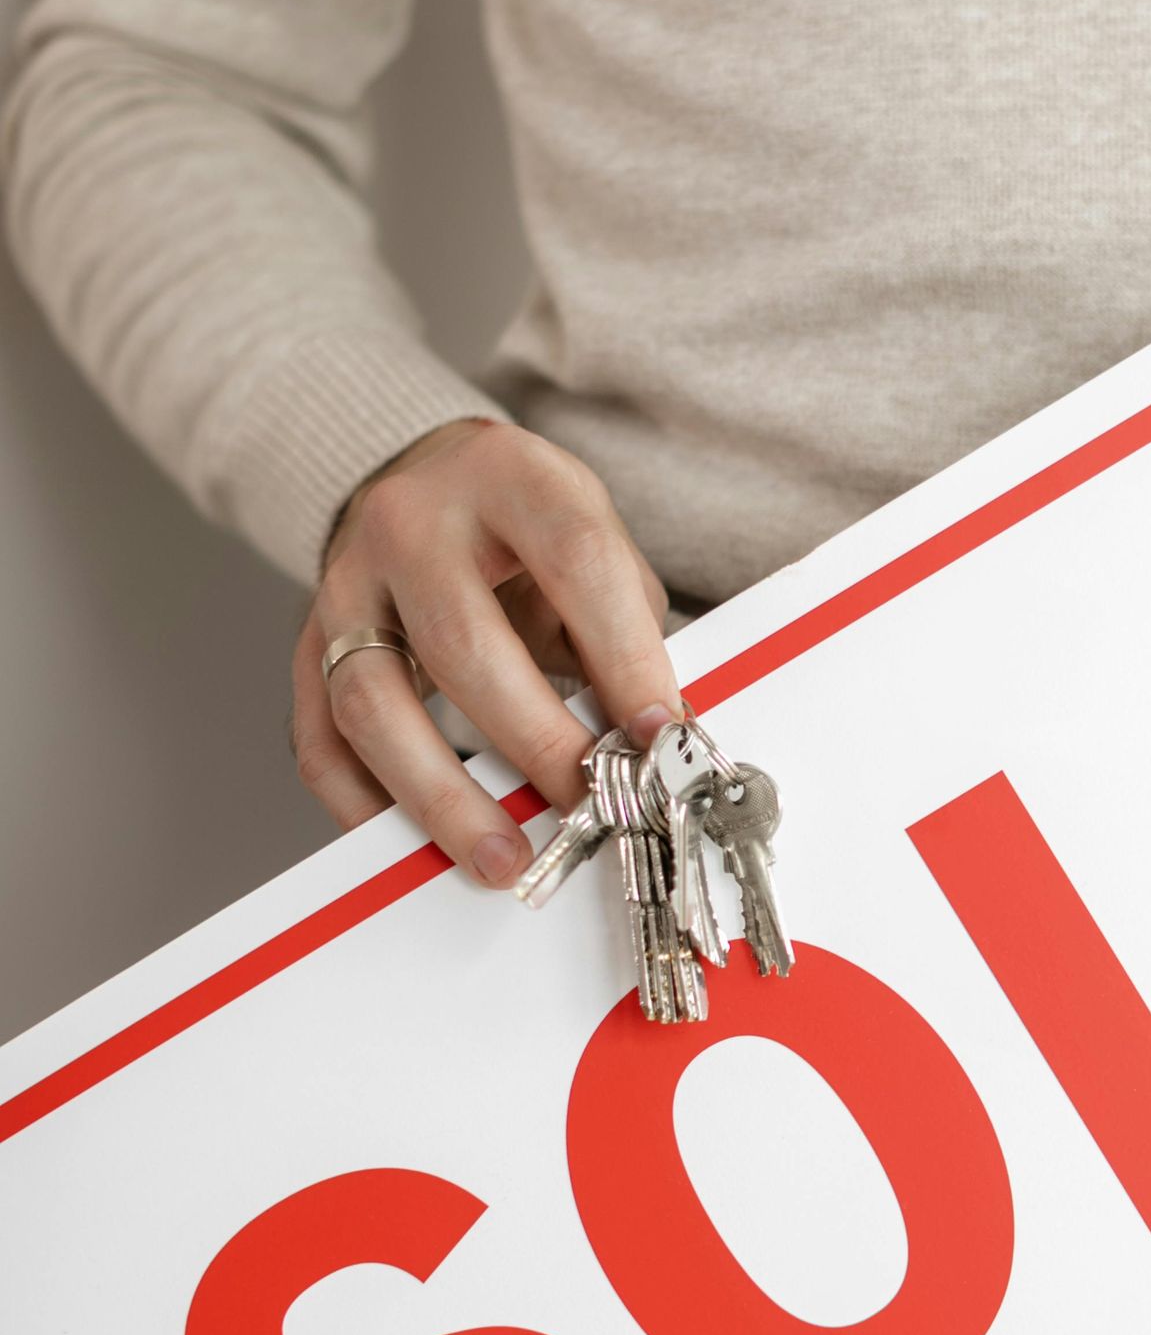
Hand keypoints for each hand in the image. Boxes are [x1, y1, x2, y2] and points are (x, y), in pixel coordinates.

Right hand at [291, 418, 678, 886]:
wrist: (428, 483)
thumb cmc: (526, 527)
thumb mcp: (590, 536)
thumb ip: (623, 629)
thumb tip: (656, 743)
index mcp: (506, 476)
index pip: (573, 560)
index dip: (623, 655)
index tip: (658, 736)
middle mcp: (409, 523)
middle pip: (463, 642)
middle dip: (535, 741)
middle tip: (587, 807)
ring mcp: (344, 585)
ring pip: (374, 701)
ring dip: (442, 796)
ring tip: (504, 859)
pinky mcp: (308, 646)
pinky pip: (321, 742)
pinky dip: (367, 807)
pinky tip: (419, 850)